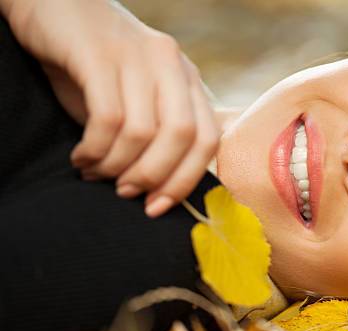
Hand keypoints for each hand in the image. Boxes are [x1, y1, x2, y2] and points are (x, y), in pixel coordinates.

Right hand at [1, 0, 219, 216]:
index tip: (157, 206)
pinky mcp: (99, 53)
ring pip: (143, 131)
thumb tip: (162, 189)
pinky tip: (80, 157)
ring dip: (117, 166)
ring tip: (95, 173)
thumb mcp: (136, 98)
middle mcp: (171, 64)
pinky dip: (95, 149)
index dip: (186, 180)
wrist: (53, 5)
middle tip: (126, 192)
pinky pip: (108, 118)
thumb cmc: (95, 67)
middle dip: (155, 176)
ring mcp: (138, 55)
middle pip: (183, 136)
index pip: (208, 138)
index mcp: (187, 79)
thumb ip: (156, 134)